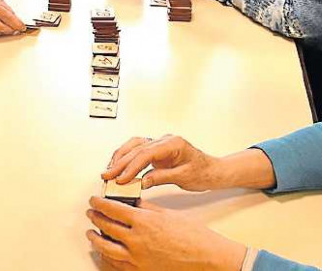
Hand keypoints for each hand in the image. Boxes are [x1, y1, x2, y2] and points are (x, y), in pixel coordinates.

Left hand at [85, 198, 246, 270]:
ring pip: (106, 248)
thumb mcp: (166, 214)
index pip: (113, 209)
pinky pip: (116, 264)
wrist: (205, 257)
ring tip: (91, 233)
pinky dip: (106, 257)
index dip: (100, 203)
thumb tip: (131, 203)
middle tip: (91, 213)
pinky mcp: (140, 270)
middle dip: (96, 218)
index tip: (94, 200)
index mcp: (143, 222)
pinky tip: (104, 252)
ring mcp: (137, 258)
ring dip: (96, 239)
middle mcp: (137, 240)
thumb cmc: (191, 235)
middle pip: (107, 227)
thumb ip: (146, 209)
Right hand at [101, 135, 222, 191]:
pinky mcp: (157, 150)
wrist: (213, 171)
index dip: (131, 166)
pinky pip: (138, 150)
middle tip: (108, 175)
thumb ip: (161, 177)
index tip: (121, 179)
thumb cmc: (203, 172)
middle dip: (120, 162)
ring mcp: (160, 143)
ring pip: (134, 145)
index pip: (146, 153)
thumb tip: (141, 181)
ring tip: (109, 170)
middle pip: (137, 148)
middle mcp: (165, 140)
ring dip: (120, 157)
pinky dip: (127, 157)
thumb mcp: (183, 177)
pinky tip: (119, 165)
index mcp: (173, 143)